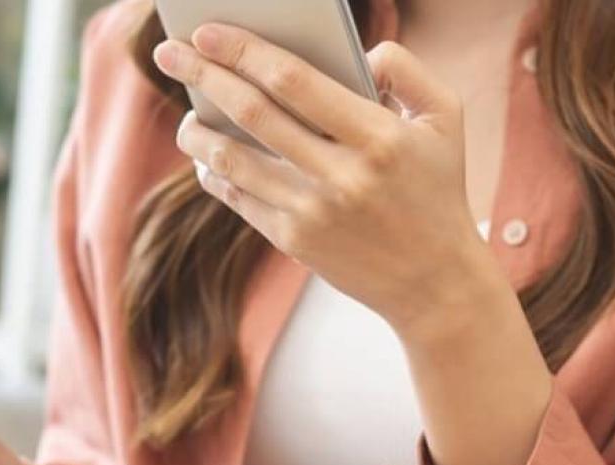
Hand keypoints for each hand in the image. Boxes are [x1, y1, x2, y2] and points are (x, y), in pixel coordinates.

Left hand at [152, 24, 505, 337]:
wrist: (435, 281)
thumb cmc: (437, 188)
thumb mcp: (446, 119)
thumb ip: (406, 71)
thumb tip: (358, 53)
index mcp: (378, 136)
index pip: (294, 81)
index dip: (244, 51)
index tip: (208, 32)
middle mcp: (340, 175)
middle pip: (252, 113)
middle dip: (203, 76)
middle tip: (169, 53)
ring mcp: (312, 212)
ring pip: (232, 160)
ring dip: (196, 131)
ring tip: (185, 112)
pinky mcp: (292, 241)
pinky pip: (238, 197)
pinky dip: (213, 172)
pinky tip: (205, 154)